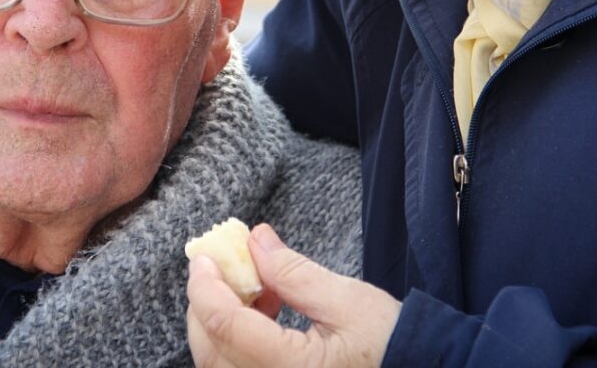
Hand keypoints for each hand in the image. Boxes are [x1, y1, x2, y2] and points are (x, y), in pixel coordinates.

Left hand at [186, 224, 400, 367]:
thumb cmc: (393, 345)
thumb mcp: (348, 301)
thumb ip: (294, 272)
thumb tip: (253, 240)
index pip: (225, 327)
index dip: (206, 287)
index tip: (203, 255)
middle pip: (210, 351)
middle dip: (206, 303)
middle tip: (220, 265)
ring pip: (218, 364)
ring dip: (221, 320)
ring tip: (255, 286)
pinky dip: (236, 339)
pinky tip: (264, 311)